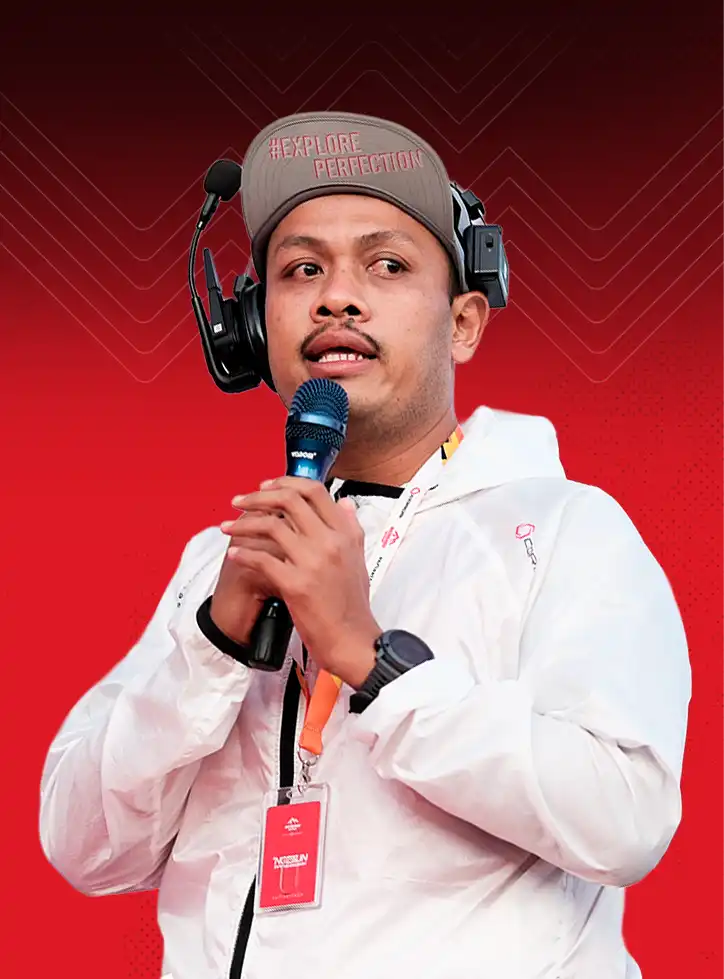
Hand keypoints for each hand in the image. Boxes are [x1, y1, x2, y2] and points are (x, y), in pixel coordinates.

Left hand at [220, 477, 379, 687]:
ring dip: (242, 523)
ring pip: (270, 525)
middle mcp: (330, 542)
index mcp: (344, 533)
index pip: (314, 490)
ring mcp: (313, 562)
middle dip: (257, 497)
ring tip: (228, 527)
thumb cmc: (352, 604)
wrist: (351, 640)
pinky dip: (243, 553)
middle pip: (289, 500)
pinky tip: (234, 554)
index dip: (285, 483)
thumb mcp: (358, 559)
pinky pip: (262, 559)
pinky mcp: (296, 584)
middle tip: (239, 502)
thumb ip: (351, 528)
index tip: (266, 487)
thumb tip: (344, 502)